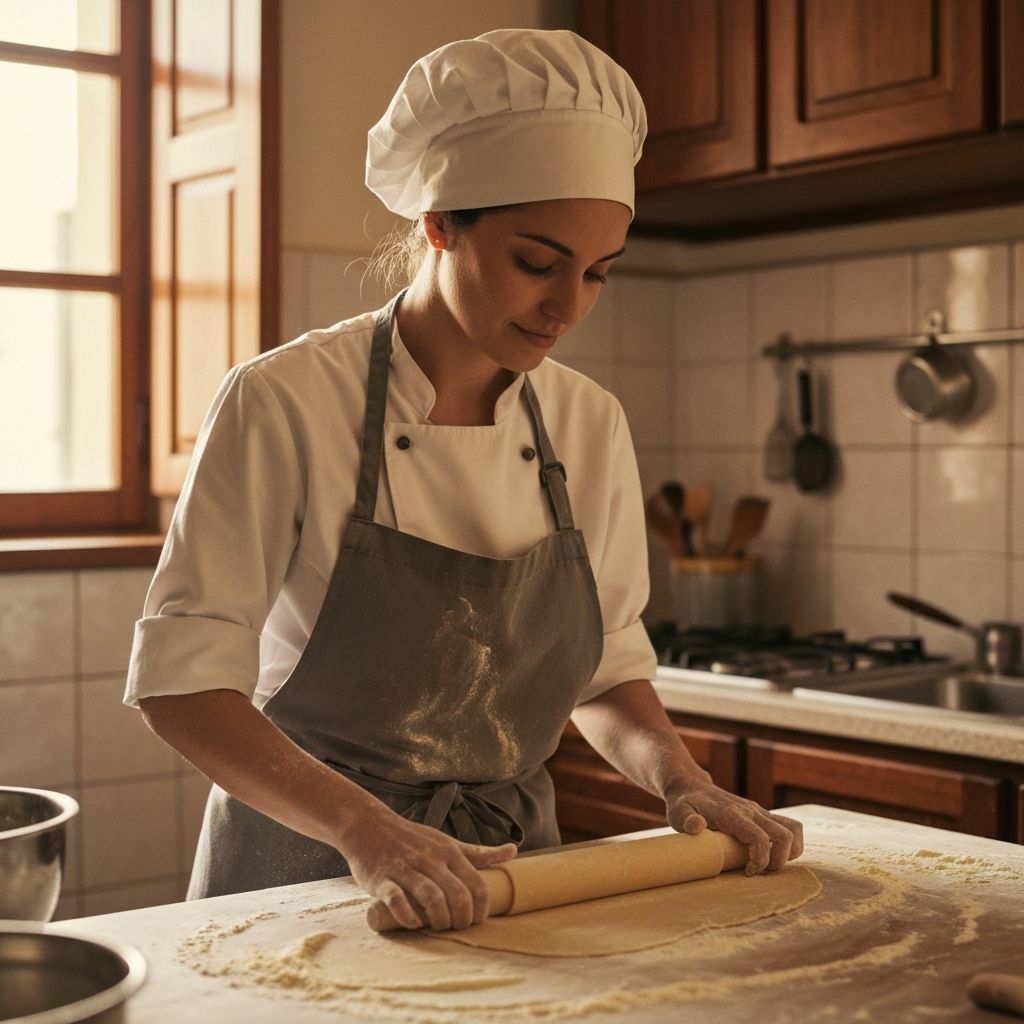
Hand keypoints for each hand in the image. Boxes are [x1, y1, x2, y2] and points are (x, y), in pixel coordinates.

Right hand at [338, 803, 516, 930]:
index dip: (481, 909)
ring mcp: (406, 869)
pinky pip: (398, 901)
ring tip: (439, 927)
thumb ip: (478, 853)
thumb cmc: (412, 839)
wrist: (368, 826)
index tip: (476, 921)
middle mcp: (430, 860)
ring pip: (432, 898)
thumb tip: (513, 851)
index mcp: (449, 852)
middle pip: (458, 895)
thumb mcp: (447, 843)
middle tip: (457, 928)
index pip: (477, 885)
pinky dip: (409, 917)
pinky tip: (414, 923)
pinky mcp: (382, 880)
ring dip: (440, 920)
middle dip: (462, 920)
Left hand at [664, 776, 803, 874]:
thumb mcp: (678, 813)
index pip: (760, 838)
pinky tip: (772, 854)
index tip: (748, 873)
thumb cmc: (684, 804)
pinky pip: (789, 826)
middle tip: (760, 872)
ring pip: (793, 829)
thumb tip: (696, 826)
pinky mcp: (761, 814)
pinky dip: (789, 843)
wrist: (690, 786)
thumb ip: (686, 821)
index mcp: (733, 814)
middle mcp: (751, 811)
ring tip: (770, 864)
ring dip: (789, 852)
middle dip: (779, 861)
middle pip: (784, 836)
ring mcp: (758, 811)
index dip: (761, 860)